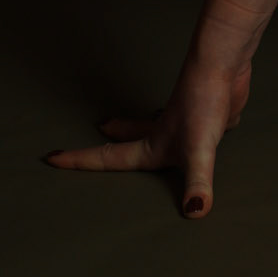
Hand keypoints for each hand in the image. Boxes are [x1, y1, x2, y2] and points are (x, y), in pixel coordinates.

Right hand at [43, 58, 250, 218]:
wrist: (225, 62)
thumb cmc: (204, 102)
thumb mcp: (199, 149)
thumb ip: (196, 182)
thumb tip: (194, 213)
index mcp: (154, 143)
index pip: (110, 158)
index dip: (80, 161)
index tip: (52, 157)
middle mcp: (168, 131)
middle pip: (134, 135)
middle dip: (117, 134)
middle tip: (102, 126)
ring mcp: (190, 121)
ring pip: (166, 125)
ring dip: (154, 126)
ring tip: (151, 121)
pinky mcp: (214, 115)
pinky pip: (206, 126)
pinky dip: (204, 127)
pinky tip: (215, 126)